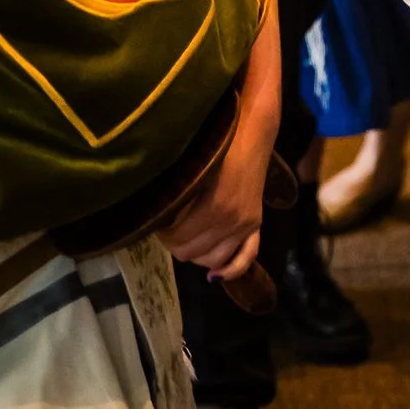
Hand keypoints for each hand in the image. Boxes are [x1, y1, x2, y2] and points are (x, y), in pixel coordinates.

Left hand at [155, 109, 272, 281]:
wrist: (252, 134)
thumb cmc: (216, 145)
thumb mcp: (192, 169)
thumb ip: (176, 196)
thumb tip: (153, 217)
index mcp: (213, 208)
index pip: (178, 241)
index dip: (162, 234)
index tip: (157, 221)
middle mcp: (231, 222)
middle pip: (192, 254)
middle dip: (176, 244)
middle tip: (168, 228)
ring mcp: (246, 225)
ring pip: (213, 260)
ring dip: (197, 254)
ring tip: (187, 238)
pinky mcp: (256, 224)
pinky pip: (246, 258)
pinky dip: (230, 269)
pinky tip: (215, 275)